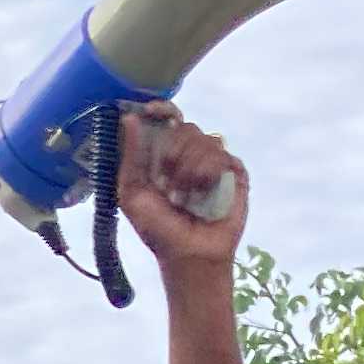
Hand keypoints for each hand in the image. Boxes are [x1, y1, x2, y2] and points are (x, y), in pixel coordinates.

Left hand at [110, 101, 246, 275]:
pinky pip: (221, 155)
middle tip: (168, 184)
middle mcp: (189, 153)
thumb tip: (129, 118)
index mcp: (164, 154)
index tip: (152, 111)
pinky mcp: (234, 171)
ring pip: (204, 139)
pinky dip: (207, 176)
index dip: (162, 109)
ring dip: (189, 171)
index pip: (167, 118)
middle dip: (172, 155)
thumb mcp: (132, 194)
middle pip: (185, 127)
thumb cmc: (157, 228)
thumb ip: (130, 156)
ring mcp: (214, 161)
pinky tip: (205, 195)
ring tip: (186, 197)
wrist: (188, 254)